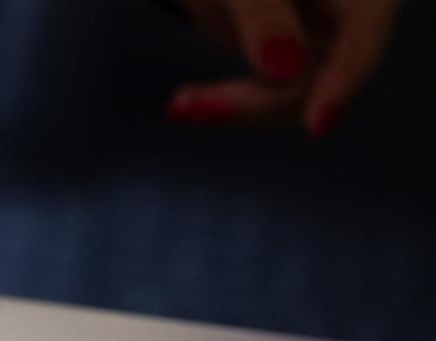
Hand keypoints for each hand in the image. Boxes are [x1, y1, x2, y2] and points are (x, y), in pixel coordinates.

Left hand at [167, 0, 400, 135]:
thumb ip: (265, 13)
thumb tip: (286, 68)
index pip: (361, 44)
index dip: (342, 84)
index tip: (318, 126)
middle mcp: (348, 21)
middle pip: (317, 81)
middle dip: (255, 102)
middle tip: (189, 106)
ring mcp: (318, 45)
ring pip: (287, 98)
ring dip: (233, 106)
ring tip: (180, 104)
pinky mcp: (287, 64)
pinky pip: (264, 95)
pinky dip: (225, 101)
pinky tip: (184, 104)